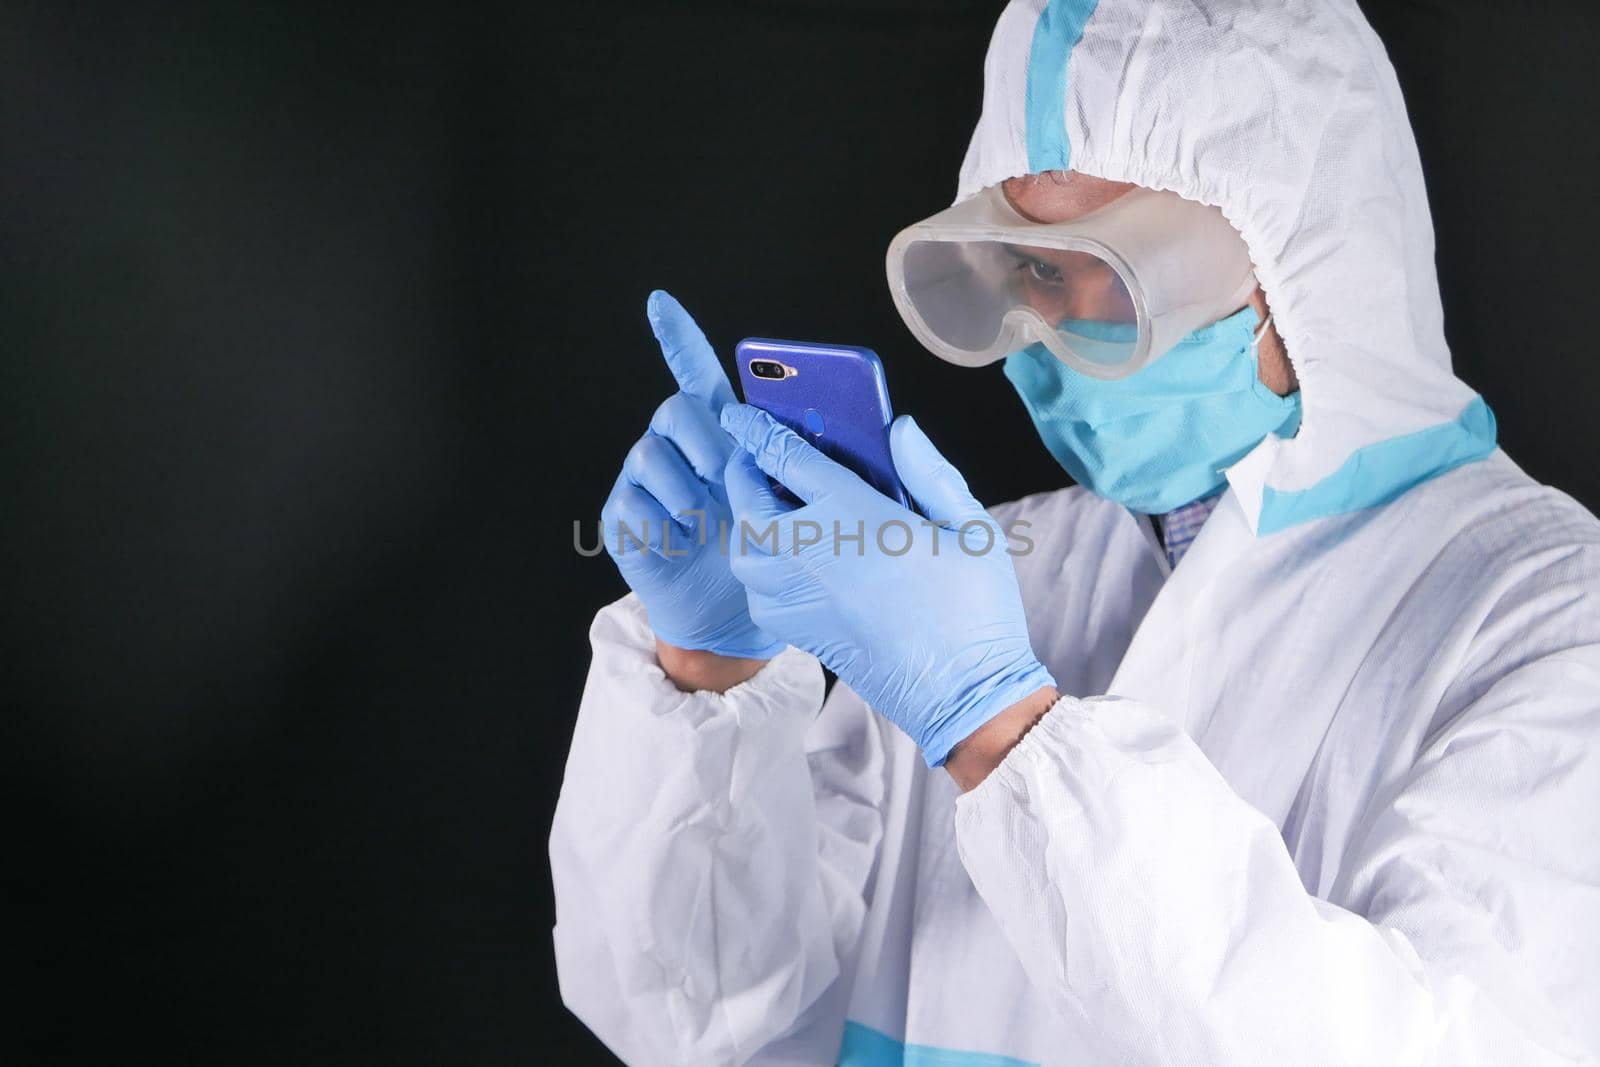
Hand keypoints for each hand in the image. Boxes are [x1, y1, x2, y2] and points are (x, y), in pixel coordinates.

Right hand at [600, 292, 784, 660]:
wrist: (731, 617)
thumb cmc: (767, 554)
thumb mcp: (796, 505)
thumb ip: (812, 465)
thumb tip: (872, 427)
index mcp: (721, 434)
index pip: (695, 372)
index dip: (676, 335)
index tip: (659, 301)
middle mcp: (678, 448)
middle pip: (676, 409)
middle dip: (705, 442)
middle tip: (725, 478)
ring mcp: (647, 481)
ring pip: (650, 452)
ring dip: (686, 489)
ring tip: (704, 521)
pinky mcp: (624, 515)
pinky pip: (633, 500)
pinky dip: (663, 525)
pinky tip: (680, 542)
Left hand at [720, 403, 1055, 765]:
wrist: (962, 693)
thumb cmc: (973, 610)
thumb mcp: (970, 525)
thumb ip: (929, 469)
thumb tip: (898, 429)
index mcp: (851, 515)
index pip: (785, 455)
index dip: (758, 428)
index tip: (743, 413)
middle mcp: (810, 552)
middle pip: (749, 497)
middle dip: (747, 470)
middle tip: (761, 456)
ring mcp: (797, 594)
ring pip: (744, 545)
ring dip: (749, 518)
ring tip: (773, 504)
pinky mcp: (797, 629)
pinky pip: (755, 586)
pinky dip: (758, 564)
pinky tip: (789, 557)